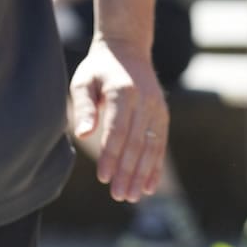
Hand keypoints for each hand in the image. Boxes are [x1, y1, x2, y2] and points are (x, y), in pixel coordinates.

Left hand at [68, 38, 169, 201]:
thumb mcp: (83, 82)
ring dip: (143, 174)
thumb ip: (84, 107)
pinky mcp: (163, 114)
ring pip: (152, 146)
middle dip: (128, 172)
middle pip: (136, 142)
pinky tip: (150, 186)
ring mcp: (157, 107)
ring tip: (133, 197)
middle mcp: (144, 100)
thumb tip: (83, 134)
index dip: (111, 156)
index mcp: (123, 91)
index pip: (117, 130)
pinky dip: (156, 166)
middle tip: (119, 196)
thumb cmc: (98, 70)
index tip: (103, 178)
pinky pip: (161, 143)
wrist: (128, 49)